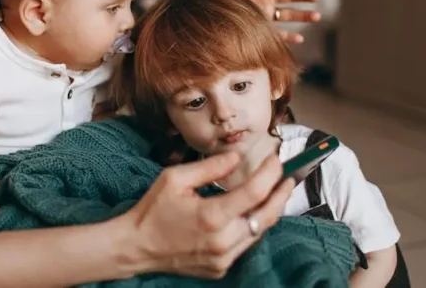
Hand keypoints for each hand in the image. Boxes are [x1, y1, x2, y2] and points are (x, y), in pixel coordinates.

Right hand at [123, 153, 294, 279]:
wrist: (136, 246)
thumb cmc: (153, 210)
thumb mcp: (175, 179)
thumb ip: (209, 167)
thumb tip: (235, 157)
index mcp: (212, 216)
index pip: (255, 192)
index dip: (270, 173)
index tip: (276, 159)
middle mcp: (223, 241)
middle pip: (266, 216)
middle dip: (282, 194)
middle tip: (288, 177)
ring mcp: (223, 258)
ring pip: (258, 232)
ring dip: (268, 211)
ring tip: (274, 192)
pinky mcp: (220, 268)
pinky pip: (245, 245)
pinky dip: (250, 227)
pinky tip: (248, 214)